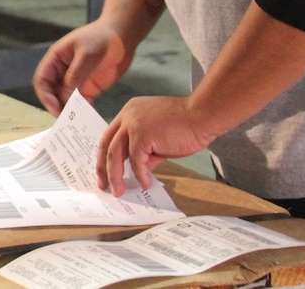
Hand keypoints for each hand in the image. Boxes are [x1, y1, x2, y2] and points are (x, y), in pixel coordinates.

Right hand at [33, 22, 132, 115]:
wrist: (123, 36)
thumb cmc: (102, 38)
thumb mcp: (87, 54)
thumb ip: (76, 74)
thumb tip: (67, 96)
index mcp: (56, 59)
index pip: (42, 80)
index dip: (45, 96)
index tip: (55, 108)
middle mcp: (62, 71)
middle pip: (53, 93)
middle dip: (57, 106)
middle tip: (66, 122)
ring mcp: (76, 80)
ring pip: (67, 100)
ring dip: (70, 111)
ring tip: (77, 124)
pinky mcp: (90, 87)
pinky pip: (83, 102)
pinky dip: (84, 111)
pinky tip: (89, 118)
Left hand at [97, 95, 215, 195]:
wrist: (201, 115)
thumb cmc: (185, 126)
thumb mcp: (158, 138)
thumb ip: (146, 151)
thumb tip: (139, 171)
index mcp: (129, 112)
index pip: (110, 136)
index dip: (105, 155)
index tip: (103, 171)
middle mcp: (127, 116)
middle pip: (106, 145)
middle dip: (103, 168)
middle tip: (103, 185)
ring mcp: (133, 124)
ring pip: (115, 154)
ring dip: (115, 175)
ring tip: (118, 191)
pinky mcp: (141, 134)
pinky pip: (136, 160)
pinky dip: (140, 175)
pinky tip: (146, 184)